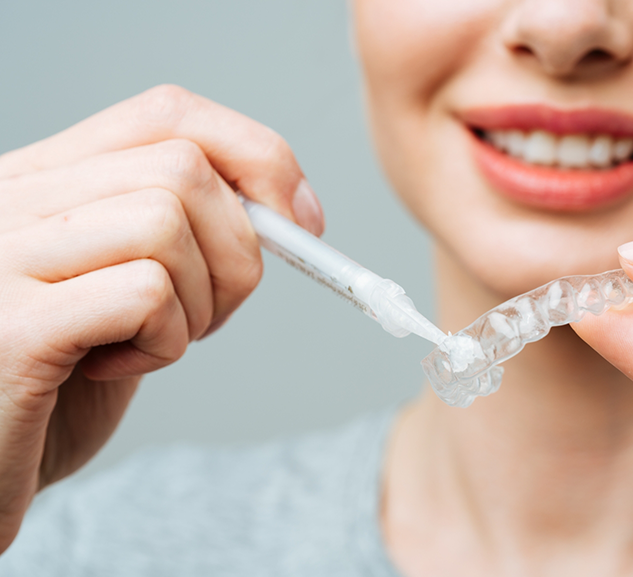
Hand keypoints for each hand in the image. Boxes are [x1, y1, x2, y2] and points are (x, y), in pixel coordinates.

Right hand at [0, 85, 323, 551]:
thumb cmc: (60, 382)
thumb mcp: (120, 286)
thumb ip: (181, 235)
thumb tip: (289, 213)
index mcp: (43, 179)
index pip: (168, 113)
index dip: (255, 156)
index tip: (300, 220)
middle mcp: (12, 198)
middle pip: (184, 169)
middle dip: (238, 252)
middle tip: (209, 314)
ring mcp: (4, 255)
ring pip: (167, 222)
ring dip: (199, 302)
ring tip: (152, 341)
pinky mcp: (13, 327)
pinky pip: (146, 293)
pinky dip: (166, 341)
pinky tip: (116, 368)